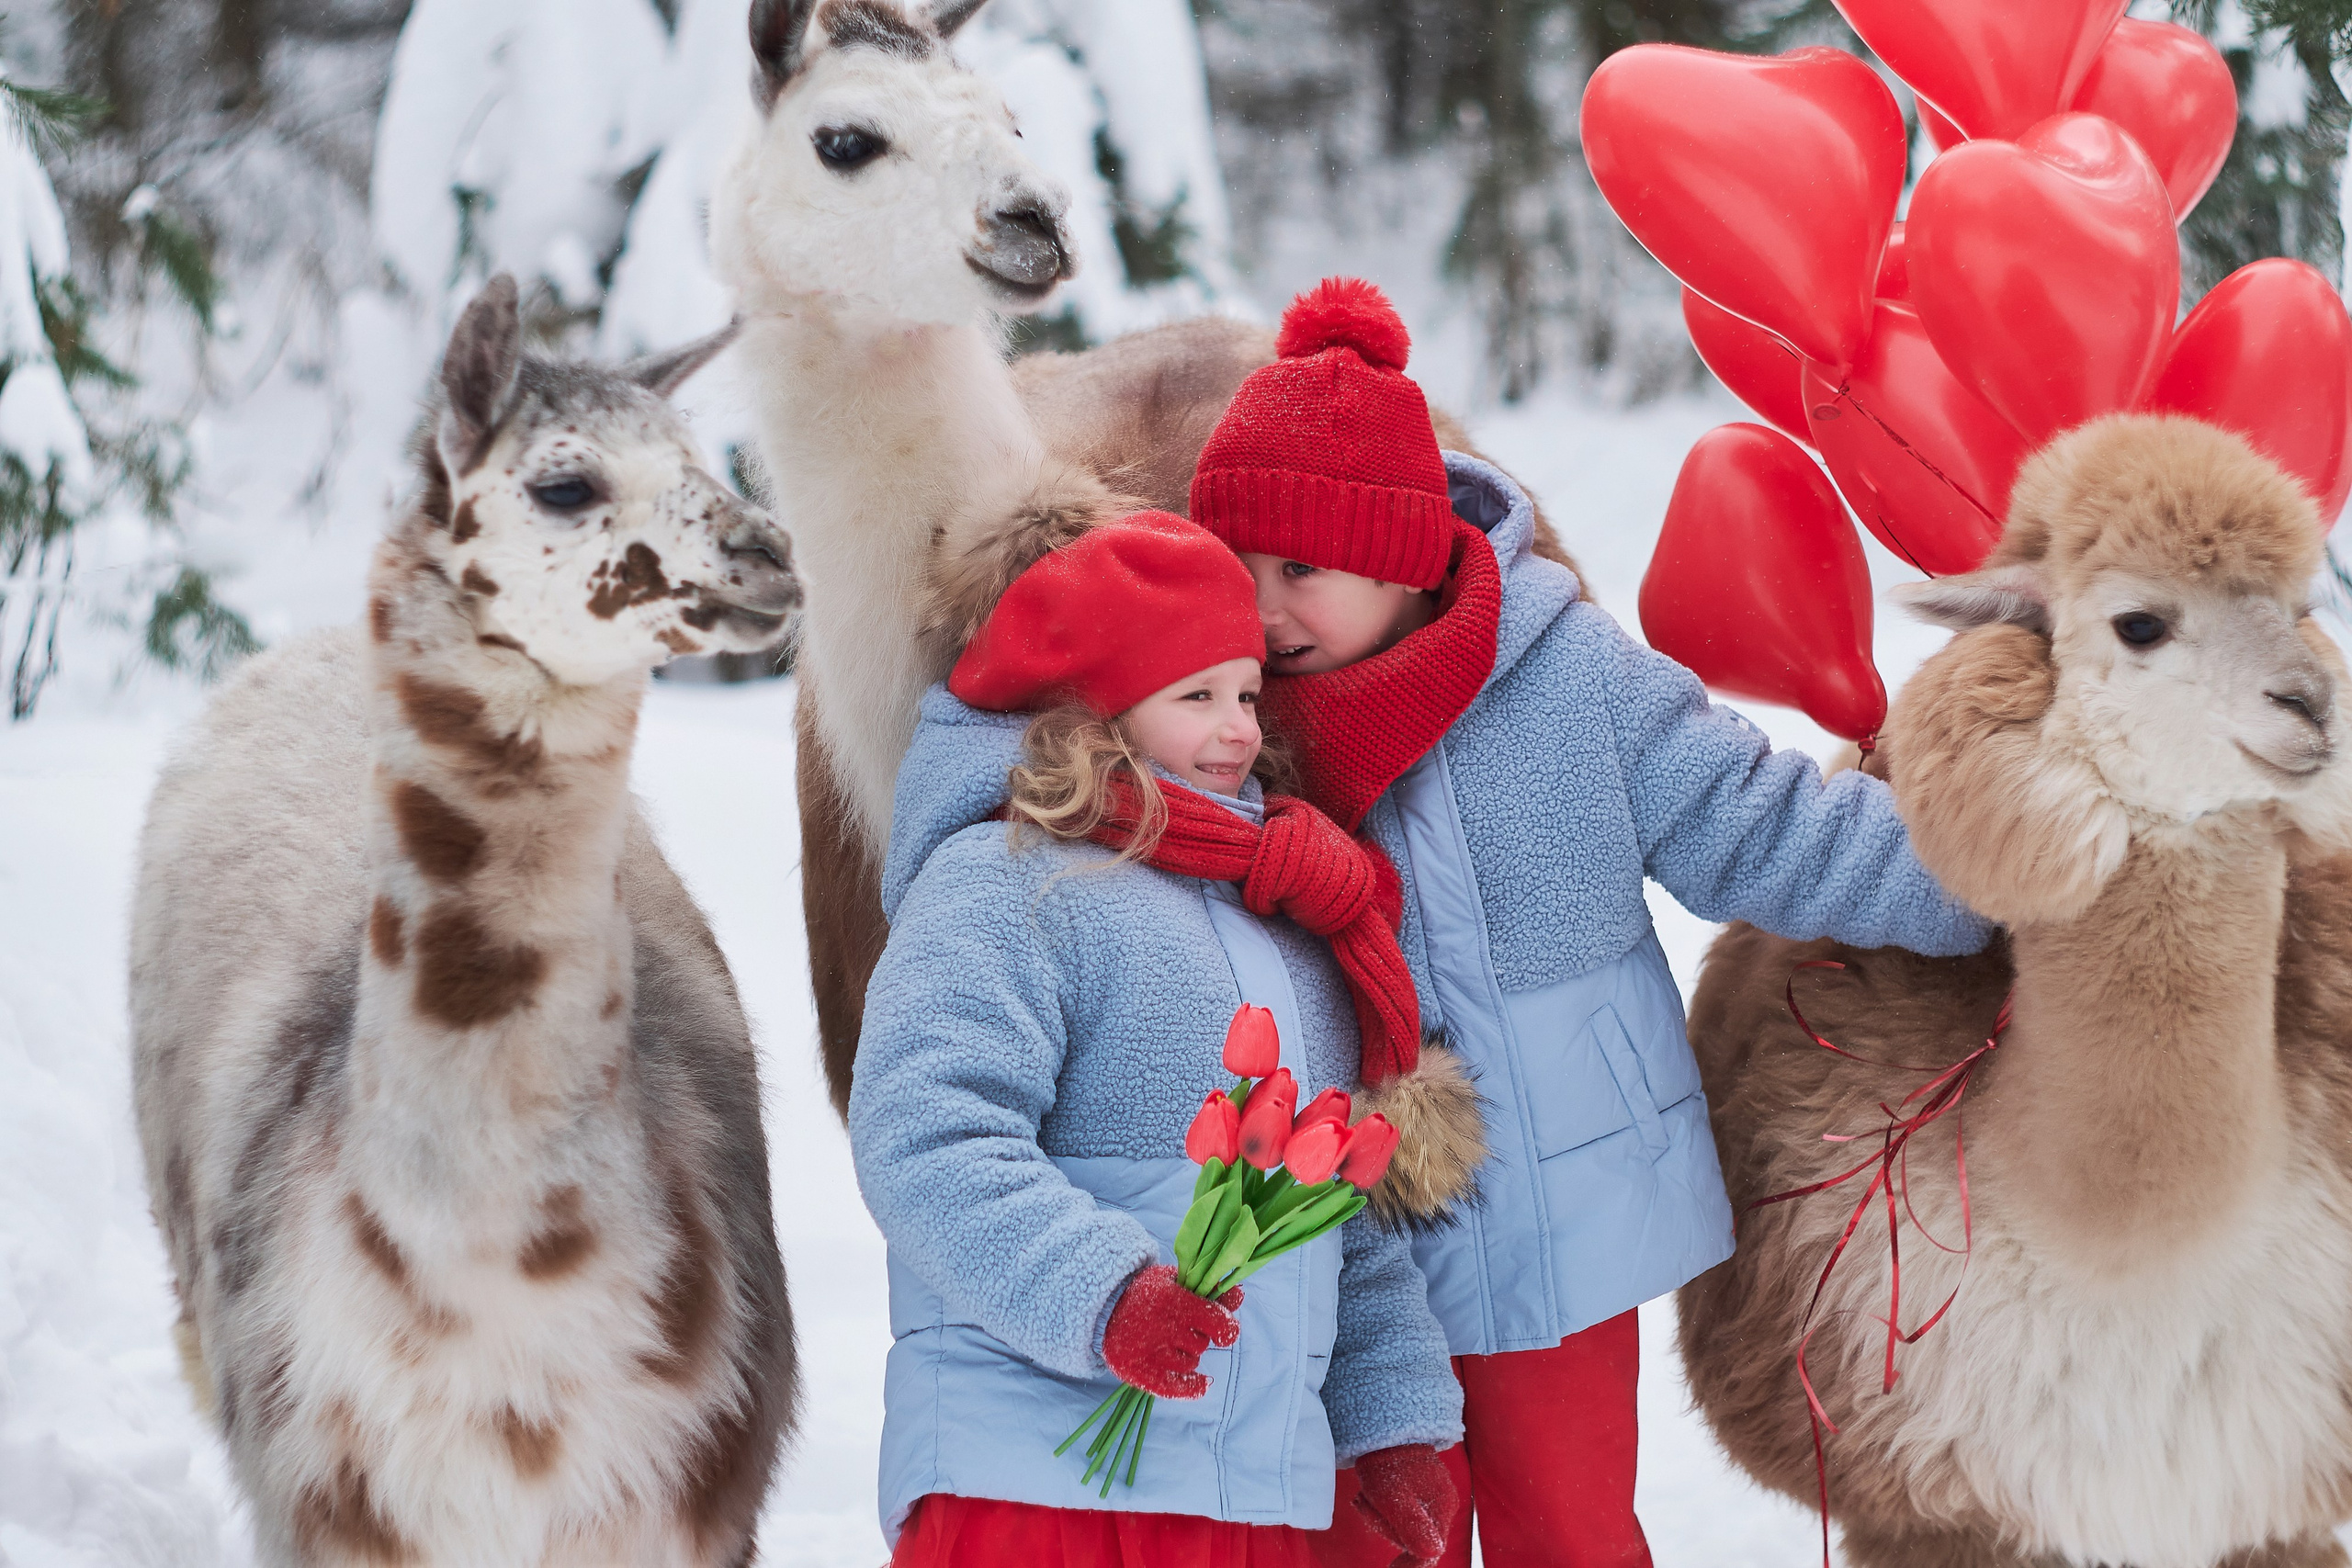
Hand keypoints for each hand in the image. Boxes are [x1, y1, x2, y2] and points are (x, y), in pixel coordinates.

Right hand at [1100, 1264, 1241, 1398]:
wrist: (1104, 1309)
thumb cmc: (1148, 1294)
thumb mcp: (1176, 1281)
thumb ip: (1209, 1289)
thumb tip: (1239, 1295)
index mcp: (1171, 1299)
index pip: (1214, 1319)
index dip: (1225, 1326)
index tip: (1224, 1330)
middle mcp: (1160, 1326)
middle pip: (1201, 1343)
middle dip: (1199, 1336)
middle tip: (1183, 1328)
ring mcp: (1148, 1351)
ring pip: (1190, 1362)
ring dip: (1187, 1355)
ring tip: (1169, 1342)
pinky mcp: (1138, 1372)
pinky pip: (1176, 1387)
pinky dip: (1191, 1387)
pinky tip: (1201, 1383)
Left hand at [1351, 1443, 1456, 1567]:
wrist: (1382, 1429)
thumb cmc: (1387, 1463)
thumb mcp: (1395, 1499)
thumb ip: (1413, 1528)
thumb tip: (1431, 1555)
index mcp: (1441, 1507)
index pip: (1430, 1550)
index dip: (1411, 1564)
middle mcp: (1441, 1504)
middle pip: (1414, 1538)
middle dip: (1385, 1527)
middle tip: (1364, 1504)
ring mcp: (1430, 1497)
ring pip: (1403, 1525)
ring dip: (1378, 1516)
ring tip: (1363, 1496)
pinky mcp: (1417, 1490)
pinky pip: (1399, 1511)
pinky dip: (1380, 1507)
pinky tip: (1367, 1494)